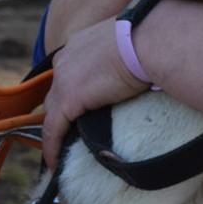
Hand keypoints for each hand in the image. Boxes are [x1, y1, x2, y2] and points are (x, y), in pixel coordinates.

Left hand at [42, 18, 147, 169]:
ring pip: (52, 112)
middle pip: (56, 92)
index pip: (70, 71)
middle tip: (72, 130)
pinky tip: (56, 164)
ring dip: (57, 130)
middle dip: (61, 111)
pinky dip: (53, 147)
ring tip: (64, 149)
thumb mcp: (130, 44)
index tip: (83, 105)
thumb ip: (124, 56)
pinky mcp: (67, 100)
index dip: (73, 90)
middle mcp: (66, 59)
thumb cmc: (150, 39)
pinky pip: (53, 130)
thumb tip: (140, 66)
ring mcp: (63, 79)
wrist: (147, 41)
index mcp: (81, 43)